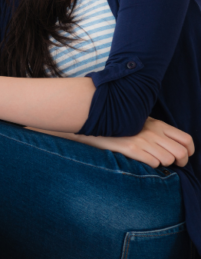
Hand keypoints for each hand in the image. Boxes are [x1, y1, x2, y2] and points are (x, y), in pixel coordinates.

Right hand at [77, 117, 194, 168]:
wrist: (95, 120)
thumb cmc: (120, 125)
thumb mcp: (141, 122)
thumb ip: (157, 130)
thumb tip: (174, 145)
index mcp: (158, 124)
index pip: (186, 139)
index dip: (190, 151)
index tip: (184, 156)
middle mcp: (153, 131)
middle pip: (181, 153)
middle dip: (180, 162)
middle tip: (172, 164)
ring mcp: (142, 140)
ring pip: (168, 160)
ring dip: (163, 164)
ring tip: (152, 160)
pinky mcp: (130, 147)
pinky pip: (153, 163)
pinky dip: (151, 165)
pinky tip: (142, 161)